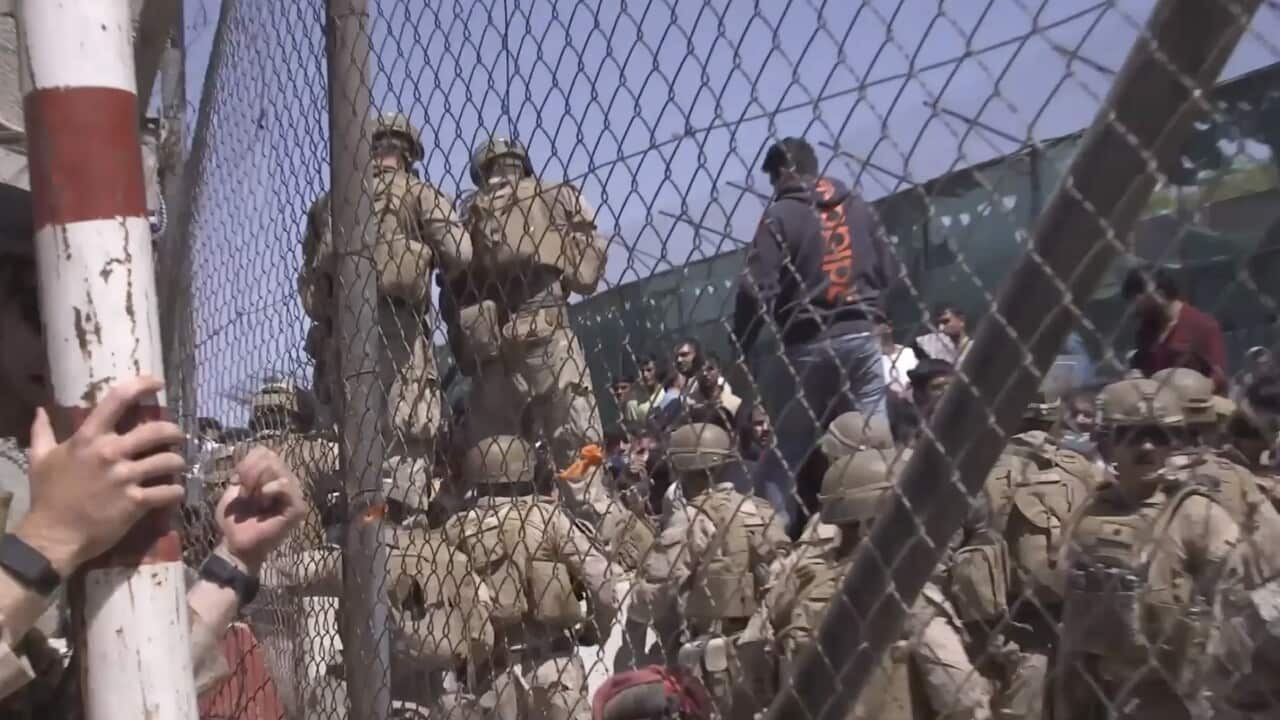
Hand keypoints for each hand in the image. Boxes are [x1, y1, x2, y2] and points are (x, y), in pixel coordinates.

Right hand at [17, 376, 186, 576]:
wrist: (52, 536)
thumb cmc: (48, 496)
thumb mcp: (40, 459)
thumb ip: (43, 432)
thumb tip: (40, 410)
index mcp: (88, 438)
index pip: (118, 399)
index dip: (142, 385)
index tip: (157, 383)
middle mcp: (110, 453)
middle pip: (157, 430)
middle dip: (174, 431)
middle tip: (177, 436)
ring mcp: (125, 478)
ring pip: (169, 461)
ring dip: (178, 463)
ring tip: (177, 465)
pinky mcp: (136, 502)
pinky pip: (169, 491)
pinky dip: (177, 491)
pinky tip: (175, 492)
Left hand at [214, 447, 305, 570]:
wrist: (236, 545)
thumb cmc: (235, 522)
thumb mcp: (233, 490)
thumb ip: (244, 470)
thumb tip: (256, 457)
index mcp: (273, 477)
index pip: (264, 451)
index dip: (246, 463)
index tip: (238, 483)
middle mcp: (287, 482)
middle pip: (270, 456)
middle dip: (250, 474)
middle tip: (246, 495)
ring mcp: (295, 494)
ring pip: (277, 468)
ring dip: (257, 485)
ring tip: (255, 502)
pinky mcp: (298, 507)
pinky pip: (284, 484)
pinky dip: (268, 490)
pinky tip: (263, 504)